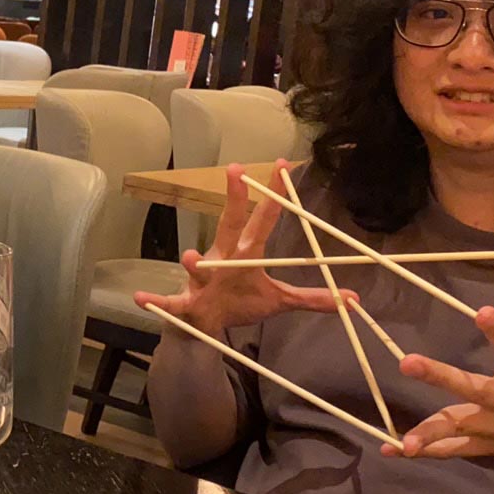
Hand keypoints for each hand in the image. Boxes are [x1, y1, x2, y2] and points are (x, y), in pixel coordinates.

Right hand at [133, 161, 356, 334]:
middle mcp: (221, 259)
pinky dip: (156, 300)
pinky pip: (170, 302)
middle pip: (230, 226)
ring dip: (195, 261)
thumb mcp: (277, 301)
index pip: (262, 219)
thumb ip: (311, 298)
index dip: (274, 196)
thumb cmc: (239, 303)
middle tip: (236, 172)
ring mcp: (201, 280)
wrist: (204, 327)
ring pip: (198, 266)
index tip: (284, 166)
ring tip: (193, 257)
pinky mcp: (185, 303)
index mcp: (245, 254)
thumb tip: (351, 298)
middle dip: (233, 201)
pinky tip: (142, 298)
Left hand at [383, 234, 493, 458]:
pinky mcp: (492, 444)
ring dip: (431, 432)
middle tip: (407, 362)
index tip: (483, 312)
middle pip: (473, 388)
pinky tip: (394, 449)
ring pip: (462, 426)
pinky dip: (428, 451)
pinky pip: (456, 450)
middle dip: (441, 377)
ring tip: (402, 439)